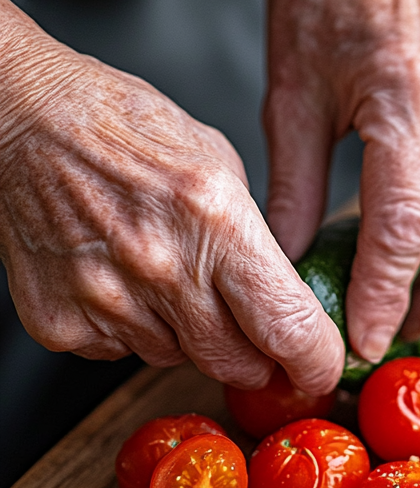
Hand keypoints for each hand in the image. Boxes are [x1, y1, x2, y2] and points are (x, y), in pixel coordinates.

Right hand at [0, 0, 343, 392]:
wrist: (24, 118)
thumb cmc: (123, 129)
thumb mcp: (220, 167)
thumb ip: (256, 240)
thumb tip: (284, 298)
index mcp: (216, 221)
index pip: (288, 327)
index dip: (316, 361)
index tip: (321, 368)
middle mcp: (163, 268)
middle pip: (237, 363)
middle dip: (254, 355)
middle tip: (244, 324)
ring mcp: (107, 300)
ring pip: (179, 360)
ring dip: (187, 335)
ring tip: (163, 274)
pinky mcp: (62, 323)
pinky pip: (122, 354)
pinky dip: (131, 329)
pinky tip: (120, 278)